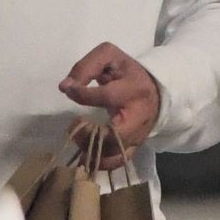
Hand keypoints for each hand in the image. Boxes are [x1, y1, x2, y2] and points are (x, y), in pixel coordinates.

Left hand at [59, 42, 160, 169]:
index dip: (83, 95)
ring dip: (91, 150)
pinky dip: (101, 163)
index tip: (68, 89)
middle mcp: (139, 115)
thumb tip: (65, 87)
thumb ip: (86, 67)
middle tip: (75, 126)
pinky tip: (87, 154)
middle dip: (90, 135)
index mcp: (133, 89)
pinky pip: (118, 162)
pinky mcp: (135, 147)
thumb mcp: (108, 56)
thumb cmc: (125, 72)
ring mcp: (138, 134)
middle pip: (117, 134)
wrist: (154, 90)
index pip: (107, 95)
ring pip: (115, 152)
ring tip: (79, 138)